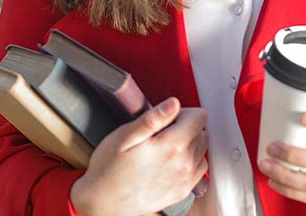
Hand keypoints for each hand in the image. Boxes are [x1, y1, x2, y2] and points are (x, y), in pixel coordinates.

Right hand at [70, 98, 208, 215]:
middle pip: (201, 132)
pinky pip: (199, 169)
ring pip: (201, 150)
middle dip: (185, 127)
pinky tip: (171, 161)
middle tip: (161, 133)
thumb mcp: (124, 136)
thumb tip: (173, 103)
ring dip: (189, 144)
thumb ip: (153, 118)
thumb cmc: (109, 169)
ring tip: (164, 148)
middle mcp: (183, 164)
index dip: (182, 112)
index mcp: (171, 146)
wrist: (104, 202)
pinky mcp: (182, 191)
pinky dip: (190, 161)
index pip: (199, 117)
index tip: (167, 118)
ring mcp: (184, 180)